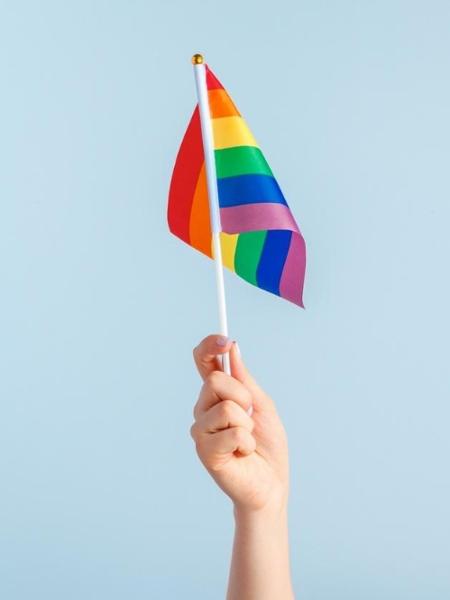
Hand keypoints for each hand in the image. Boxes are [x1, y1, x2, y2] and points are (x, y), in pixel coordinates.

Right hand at [190, 335, 288, 513]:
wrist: (271, 484)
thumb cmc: (267, 446)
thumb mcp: (262, 405)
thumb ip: (245, 380)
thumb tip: (233, 348)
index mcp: (217, 395)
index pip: (203, 361)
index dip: (210, 346)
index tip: (224, 340)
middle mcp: (203, 409)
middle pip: (215, 379)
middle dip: (243, 396)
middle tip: (251, 416)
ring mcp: (201, 430)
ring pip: (225, 407)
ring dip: (247, 424)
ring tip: (247, 440)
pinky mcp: (204, 451)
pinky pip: (232, 432)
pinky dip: (246, 443)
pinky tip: (242, 454)